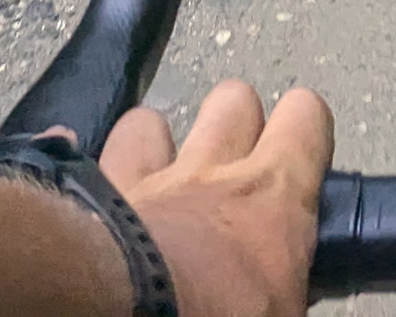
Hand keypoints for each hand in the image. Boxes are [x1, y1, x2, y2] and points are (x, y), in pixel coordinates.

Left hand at [98, 81, 332, 316]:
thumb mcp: (283, 314)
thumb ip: (291, 286)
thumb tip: (291, 296)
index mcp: (274, 194)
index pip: (307, 116)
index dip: (305, 131)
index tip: (303, 164)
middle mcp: (215, 170)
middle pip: (235, 100)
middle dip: (235, 123)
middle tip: (233, 174)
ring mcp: (151, 179)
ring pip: (155, 121)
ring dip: (155, 147)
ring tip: (159, 187)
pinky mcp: (99, 195)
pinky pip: (88, 154)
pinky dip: (94, 173)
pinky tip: (95, 194)